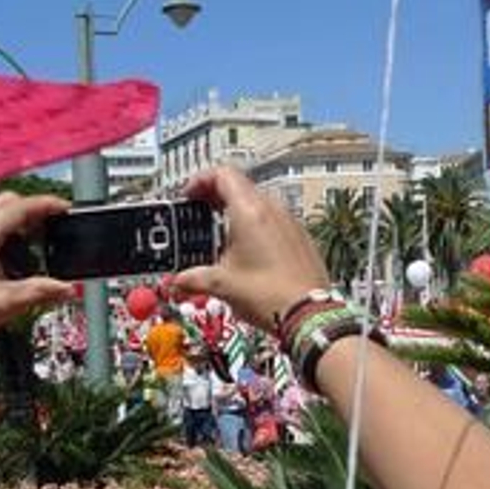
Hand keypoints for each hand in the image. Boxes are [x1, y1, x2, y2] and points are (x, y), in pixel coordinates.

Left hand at [0, 192, 76, 342]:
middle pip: (4, 203)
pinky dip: (2, 232)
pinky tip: (8, 254)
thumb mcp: (3, 305)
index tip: (65, 209)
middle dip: (30, 207)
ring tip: (34, 236)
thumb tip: (67, 289)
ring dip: (15, 219)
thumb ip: (39, 293)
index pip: (18, 208)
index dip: (46, 205)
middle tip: (51, 222)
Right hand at [173, 167, 331, 334]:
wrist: (310, 314)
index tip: (189, 195)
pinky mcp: (299, 238)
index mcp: (250, 211)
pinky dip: (255, 227)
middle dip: (215, 198)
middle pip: (239, 186)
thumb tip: (179, 281)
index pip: (222, 174)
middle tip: (199, 213)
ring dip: (235, 212)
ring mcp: (289, 223)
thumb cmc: (273, 296)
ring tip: (220, 235)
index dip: (200, 180)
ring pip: (258, 203)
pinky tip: (247, 252)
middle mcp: (272, 210)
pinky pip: (273, 221)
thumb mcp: (222, 285)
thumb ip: (193, 279)